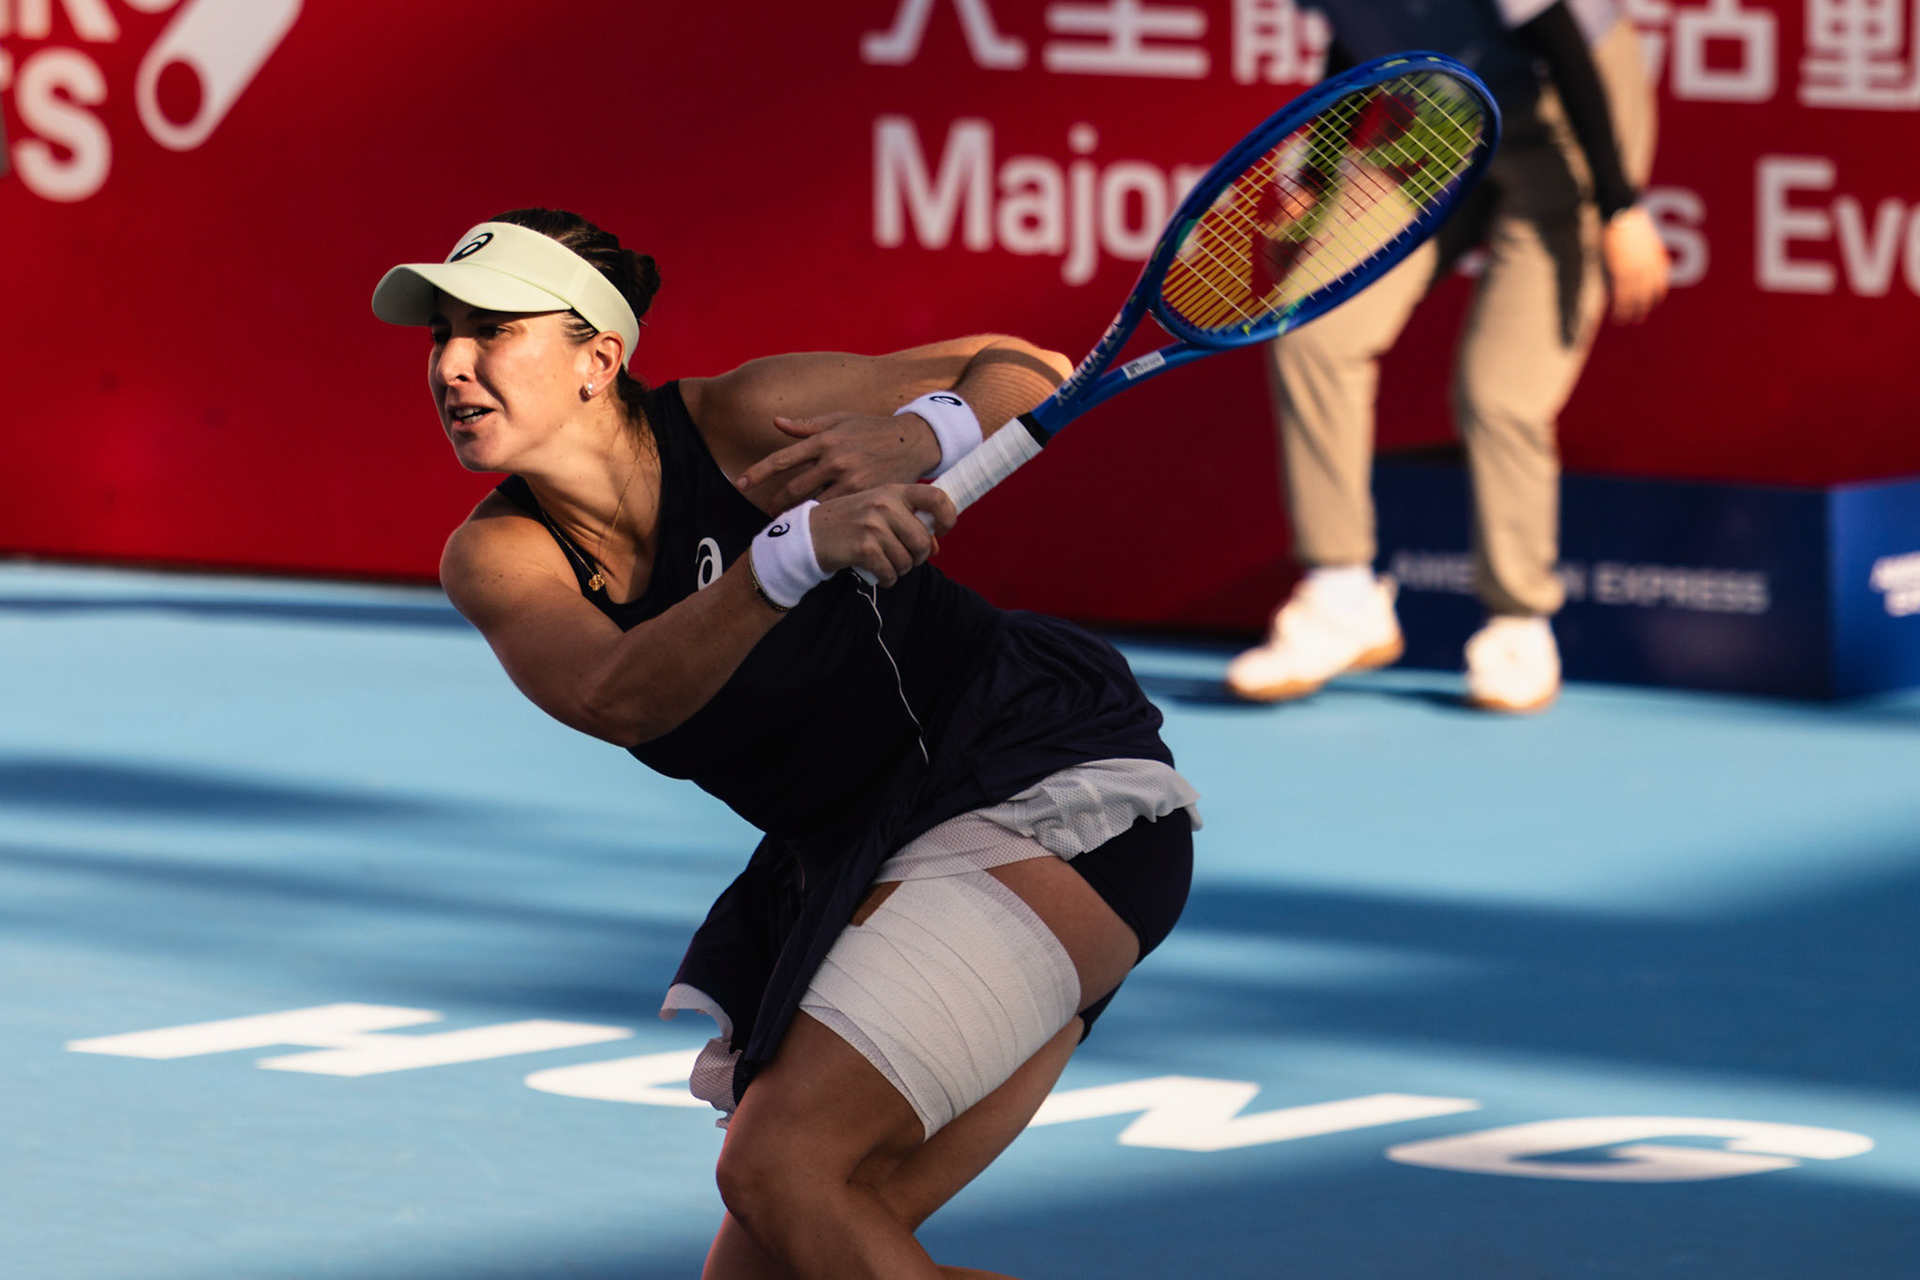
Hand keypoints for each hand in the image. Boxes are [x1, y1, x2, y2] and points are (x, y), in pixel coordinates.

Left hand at [735, 411, 941, 509]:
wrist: (912, 441)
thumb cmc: (872, 429)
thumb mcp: (840, 420)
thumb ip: (807, 426)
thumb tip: (776, 422)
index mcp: (824, 439)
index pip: (782, 458)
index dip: (757, 473)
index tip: (740, 484)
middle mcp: (834, 460)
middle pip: (794, 489)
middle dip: (777, 504)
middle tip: (770, 512)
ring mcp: (851, 479)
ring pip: (814, 504)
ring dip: (800, 515)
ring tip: (792, 522)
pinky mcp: (866, 494)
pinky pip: (839, 512)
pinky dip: (827, 519)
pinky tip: (820, 526)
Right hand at [808, 484, 956, 587]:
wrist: (808, 534)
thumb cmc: (848, 524)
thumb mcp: (878, 513)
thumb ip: (908, 524)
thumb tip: (936, 547)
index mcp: (892, 491)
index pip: (936, 497)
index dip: (948, 516)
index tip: (942, 530)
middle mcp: (885, 504)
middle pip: (923, 540)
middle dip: (917, 556)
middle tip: (903, 557)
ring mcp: (874, 525)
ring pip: (908, 560)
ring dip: (900, 569)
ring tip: (885, 563)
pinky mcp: (864, 547)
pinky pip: (890, 573)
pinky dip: (887, 579)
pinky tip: (878, 574)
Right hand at [1602, 206, 1669, 324]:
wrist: (1622, 212)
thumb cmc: (1629, 220)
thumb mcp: (1644, 237)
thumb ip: (1644, 251)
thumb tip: (1638, 259)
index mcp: (1657, 258)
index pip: (1660, 283)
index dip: (1656, 296)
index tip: (1652, 305)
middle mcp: (1649, 267)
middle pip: (1647, 293)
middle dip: (1643, 308)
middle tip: (1638, 318)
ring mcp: (1636, 270)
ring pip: (1634, 298)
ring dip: (1629, 312)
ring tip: (1624, 321)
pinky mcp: (1622, 271)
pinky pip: (1621, 295)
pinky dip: (1619, 308)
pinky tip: (1616, 315)